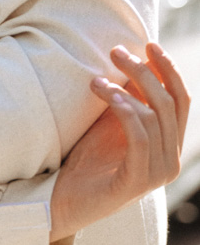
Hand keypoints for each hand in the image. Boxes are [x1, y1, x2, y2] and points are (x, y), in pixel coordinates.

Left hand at [49, 43, 189, 240]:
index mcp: (169, 144)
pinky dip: (126, 112)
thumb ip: (128, 99)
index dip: (169, 69)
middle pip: (169, 104)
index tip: (149, 43)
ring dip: (126, 89)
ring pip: (155, 118)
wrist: (64, 200)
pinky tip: (109, 95)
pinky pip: (140, 139)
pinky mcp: (137, 182)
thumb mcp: (111, 122)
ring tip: (96, 79)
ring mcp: (157, 174)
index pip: (181, 100)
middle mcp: (171, 160)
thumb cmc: (86, 159)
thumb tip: (134, 60)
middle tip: (116, 51)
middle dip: (145, 72)